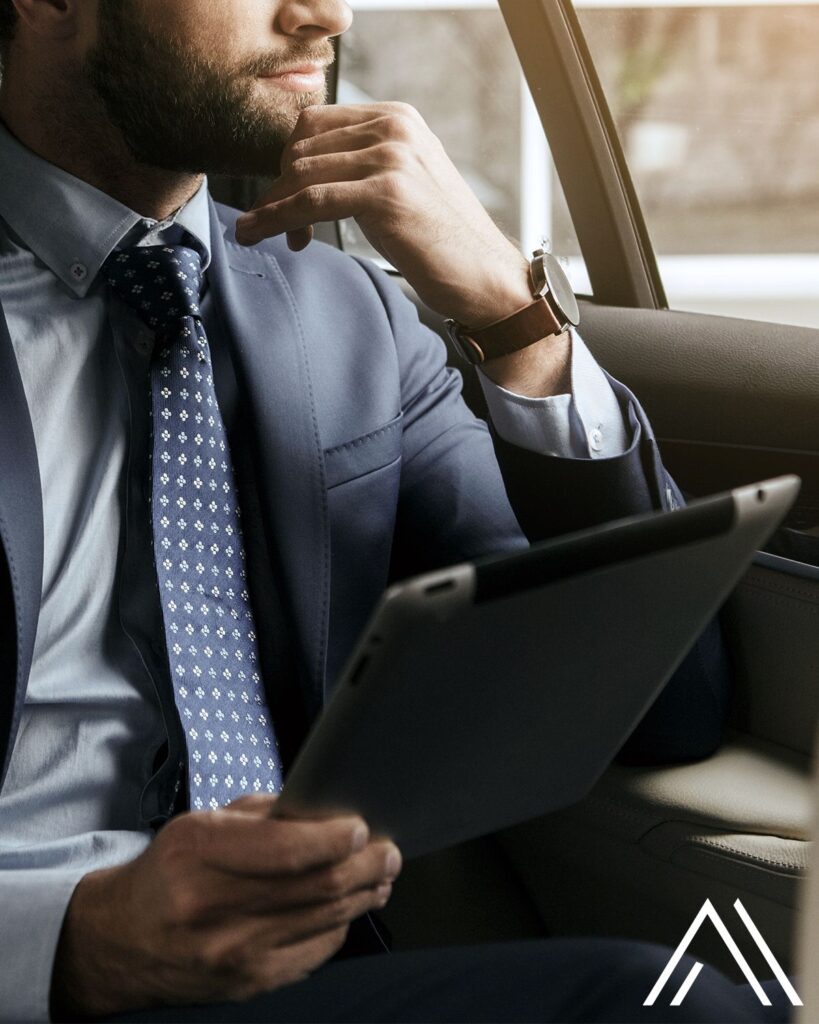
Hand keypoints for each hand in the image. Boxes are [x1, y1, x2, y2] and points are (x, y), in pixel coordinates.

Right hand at [50, 796, 400, 1018]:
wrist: (124, 940)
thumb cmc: (171, 870)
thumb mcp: (202, 823)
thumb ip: (263, 815)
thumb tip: (326, 811)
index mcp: (199, 852)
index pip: (285, 848)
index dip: (333, 838)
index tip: (362, 827)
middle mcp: (214, 907)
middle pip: (316, 886)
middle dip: (365, 866)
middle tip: (389, 851)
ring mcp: (233, 952)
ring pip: (324, 920)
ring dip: (364, 894)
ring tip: (382, 875)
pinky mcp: (248, 983)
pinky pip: (315, 952)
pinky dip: (340, 926)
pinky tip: (350, 906)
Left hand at [235, 102, 532, 328]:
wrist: (484, 275)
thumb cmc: (442, 239)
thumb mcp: (402, 184)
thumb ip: (362, 166)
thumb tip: (302, 171)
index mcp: (397, 118)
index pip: (314, 124)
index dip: (288, 163)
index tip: (283, 200)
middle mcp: (394, 127)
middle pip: (302, 147)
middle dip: (279, 188)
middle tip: (276, 227)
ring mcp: (391, 157)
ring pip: (301, 174)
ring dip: (272, 207)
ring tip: (260, 236)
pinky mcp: (385, 194)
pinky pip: (311, 201)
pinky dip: (278, 219)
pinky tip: (260, 234)